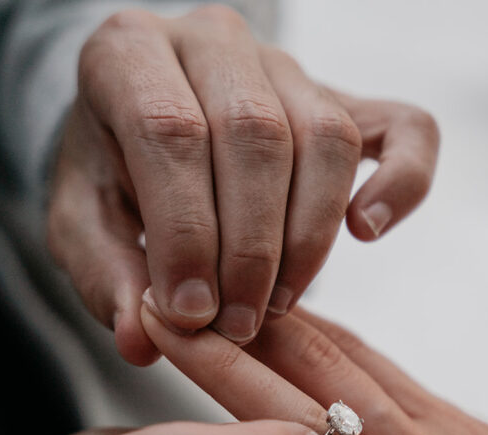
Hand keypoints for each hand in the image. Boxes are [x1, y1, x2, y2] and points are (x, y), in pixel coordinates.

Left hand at [48, 5, 438, 365]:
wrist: (146, 138)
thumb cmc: (114, 182)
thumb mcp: (82, 228)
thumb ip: (104, 278)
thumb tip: (144, 342)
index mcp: (129, 52)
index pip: (169, 128)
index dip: (186, 230)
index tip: (191, 313)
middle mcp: (213, 40)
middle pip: (256, 134)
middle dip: (251, 248)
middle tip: (238, 324)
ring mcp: (288, 66)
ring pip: (325, 137)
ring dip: (308, 237)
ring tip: (275, 305)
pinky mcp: (347, 99)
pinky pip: (406, 128)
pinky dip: (403, 182)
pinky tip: (368, 232)